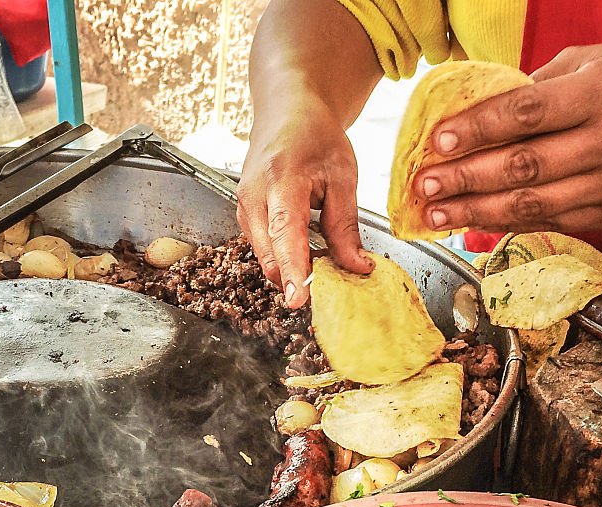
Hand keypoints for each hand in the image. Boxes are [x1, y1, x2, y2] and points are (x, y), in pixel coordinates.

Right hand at [238, 97, 372, 309]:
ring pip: (266, 259)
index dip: (293, 269)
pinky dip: (284, 259)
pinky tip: (304, 251)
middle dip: (296, 279)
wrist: (286, 111)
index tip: (299, 299)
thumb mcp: (342, 177)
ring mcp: (244, 209)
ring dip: (291, 270)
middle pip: (270, 256)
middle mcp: (254, 197)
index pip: (286, 234)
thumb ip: (346, 226)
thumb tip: (356, 268)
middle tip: (330, 287)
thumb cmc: (314, 137)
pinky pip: (264, 251)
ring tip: (321, 262)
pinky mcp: (244, 218)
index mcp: (282, 180)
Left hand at [412, 44, 601, 234]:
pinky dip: (505, 223)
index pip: (528, 115)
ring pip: (532, 205)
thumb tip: (468, 119)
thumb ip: (532, 90)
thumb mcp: (586, 64)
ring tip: (436, 214)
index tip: (438, 143)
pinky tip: (473, 220)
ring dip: (476, 212)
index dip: (478, 131)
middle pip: (524, 167)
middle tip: (424, 187)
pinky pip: (549, 221)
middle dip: (466, 179)